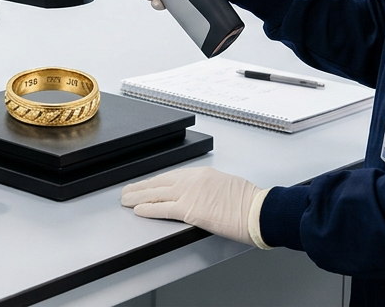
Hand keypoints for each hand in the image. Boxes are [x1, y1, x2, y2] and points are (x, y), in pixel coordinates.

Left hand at [121, 166, 268, 246]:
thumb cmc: (250, 202)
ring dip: (137, 197)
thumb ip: (210, 189)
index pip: (171, 177)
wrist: (259, 210)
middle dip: (141, 187)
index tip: (146, 184)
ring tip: (125, 200)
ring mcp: (190, 194)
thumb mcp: (227, 186)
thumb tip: (204, 198)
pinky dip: (148, 209)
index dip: (155, 182)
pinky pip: (162, 209)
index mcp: (202, 174)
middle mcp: (192, 180)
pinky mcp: (189, 210)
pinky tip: (138, 211)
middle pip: (159, 183)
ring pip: (156, 194)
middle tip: (127, 190)